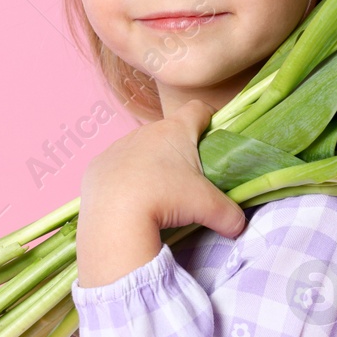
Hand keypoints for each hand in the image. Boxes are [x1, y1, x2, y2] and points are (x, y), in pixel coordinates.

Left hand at [76, 99, 247, 288]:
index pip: (198, 109)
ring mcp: (118, 146)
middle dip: (178, 150)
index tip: (213, 137)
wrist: (113, 217)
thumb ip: (230, 214)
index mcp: (175, 131)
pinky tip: (128, 200)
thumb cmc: (166, 200)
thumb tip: (239, 226)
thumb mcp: (208, 208)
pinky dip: (124, 179)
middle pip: (168, 132)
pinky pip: (116, 166)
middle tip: (187, 179)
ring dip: (150, 165)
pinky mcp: (98, 165)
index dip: (209, 119)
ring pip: (140, 149)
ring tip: (155, 194)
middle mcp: (145, 131)